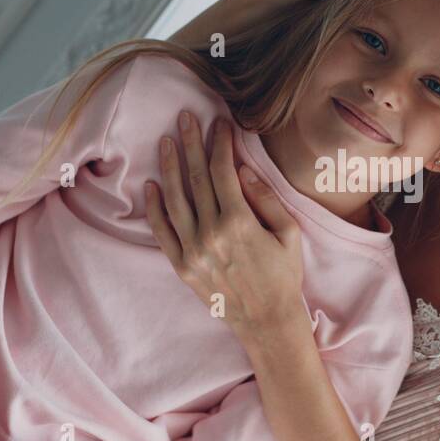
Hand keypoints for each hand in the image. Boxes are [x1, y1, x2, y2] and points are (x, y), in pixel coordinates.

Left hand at [145, 111, 305, 335]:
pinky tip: (152, 186)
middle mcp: (211, 234)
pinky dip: (155, 208)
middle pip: (196, 179)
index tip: (218, 123)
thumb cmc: (283, 276)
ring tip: (166, 142)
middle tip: (185, 117)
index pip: (223, 171)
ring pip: (175, 200)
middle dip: (190, 144)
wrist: (267, 322)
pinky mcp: (182, 266)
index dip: (219, 144)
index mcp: (239, 223)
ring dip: (169, 167)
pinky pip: (162, 232)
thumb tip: (242, 168)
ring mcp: (193, 251)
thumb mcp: (287, 233)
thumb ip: (264, 199)